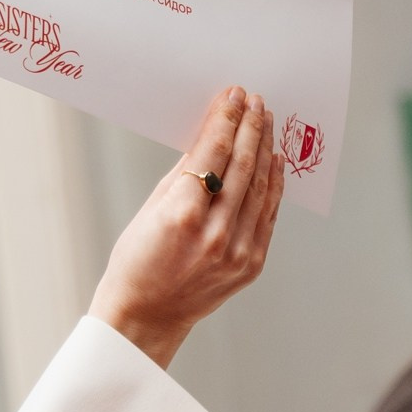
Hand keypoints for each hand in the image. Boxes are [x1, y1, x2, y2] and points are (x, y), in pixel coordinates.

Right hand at [90, 87, 285, 367]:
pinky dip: (273, 184)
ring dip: (265, 148)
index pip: (212, 153)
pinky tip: (273, 160)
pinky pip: (267, 214)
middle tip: (256, 100)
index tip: (234, 95)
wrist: (147, 315)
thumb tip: (210, 136)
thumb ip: (184, 172)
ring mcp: (238, 252)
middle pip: (241, 165)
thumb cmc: (138, 262)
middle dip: (250, 127)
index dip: (226, 119)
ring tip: (267, 121)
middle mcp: (215, 233)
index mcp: (183, 216)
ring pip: (260, 187)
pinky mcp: (252, 265)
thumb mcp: (151, 209)